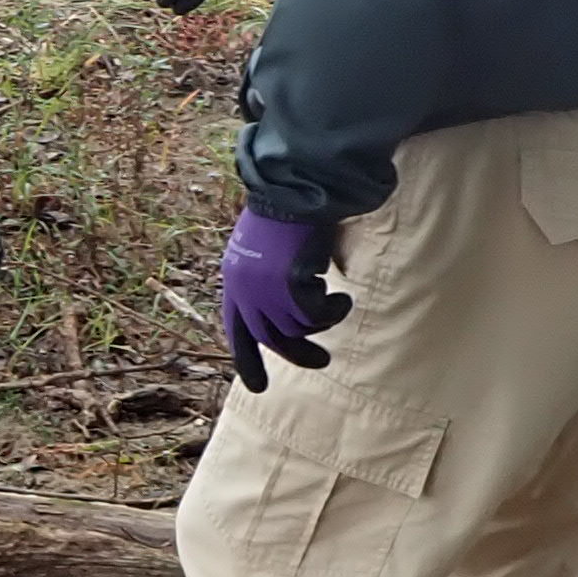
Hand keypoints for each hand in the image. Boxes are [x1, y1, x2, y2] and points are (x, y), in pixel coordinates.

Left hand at [219, 207, 348, 391]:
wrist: (294, 188)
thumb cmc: (285, 212)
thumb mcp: (263, 250)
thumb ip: (266, 279)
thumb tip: (283, 311)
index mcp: (235, 281)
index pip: (237, 330)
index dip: (247, 360)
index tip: (257, 387)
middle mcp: (245, 291)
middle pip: (270, 339)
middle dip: (297, 356)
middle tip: (322, 362)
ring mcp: (266, 290)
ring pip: (298, 329)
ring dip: (322, 322)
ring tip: (338, 304)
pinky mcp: (291, 287)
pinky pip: (317, 316)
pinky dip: (333, 309)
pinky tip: (342, 296)